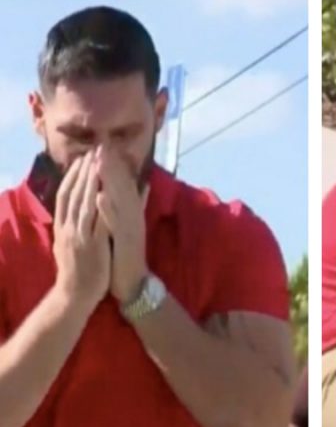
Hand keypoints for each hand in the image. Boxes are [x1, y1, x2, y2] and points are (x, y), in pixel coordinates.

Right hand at [52, 151, 110, 310]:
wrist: (74, 296)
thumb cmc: (76, 270)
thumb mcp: (69, 244)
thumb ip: (72, 226)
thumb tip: (73, 210)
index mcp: (63, 226)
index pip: (66, 195)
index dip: (74, 176)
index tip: (83, 158)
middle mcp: (68, 228)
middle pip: (74, 194)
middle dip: (84, 172)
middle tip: (93, 152)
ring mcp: (78, 236)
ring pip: (83, 204)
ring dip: (90, 183)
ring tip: (98, 164)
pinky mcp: (91, 246)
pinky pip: (96, 223)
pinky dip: (100, 207)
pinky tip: (105, 193)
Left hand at [94, 147, 149, 304]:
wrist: (133, 282)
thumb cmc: (127, 254)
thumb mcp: (131, 226)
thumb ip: (138, 205)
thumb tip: (144, 185)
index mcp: (131, 212)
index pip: (123, 184)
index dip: (114, 164)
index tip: (104, 145)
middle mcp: (133, 217)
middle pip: (122, 187)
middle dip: (112, 165)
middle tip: (102, 144)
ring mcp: (131, 228)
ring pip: (120, 200)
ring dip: (111, 181)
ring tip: (100, 162)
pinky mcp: (126, 241)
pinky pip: (115, 223)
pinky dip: (108, 209)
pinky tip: (100, 196)